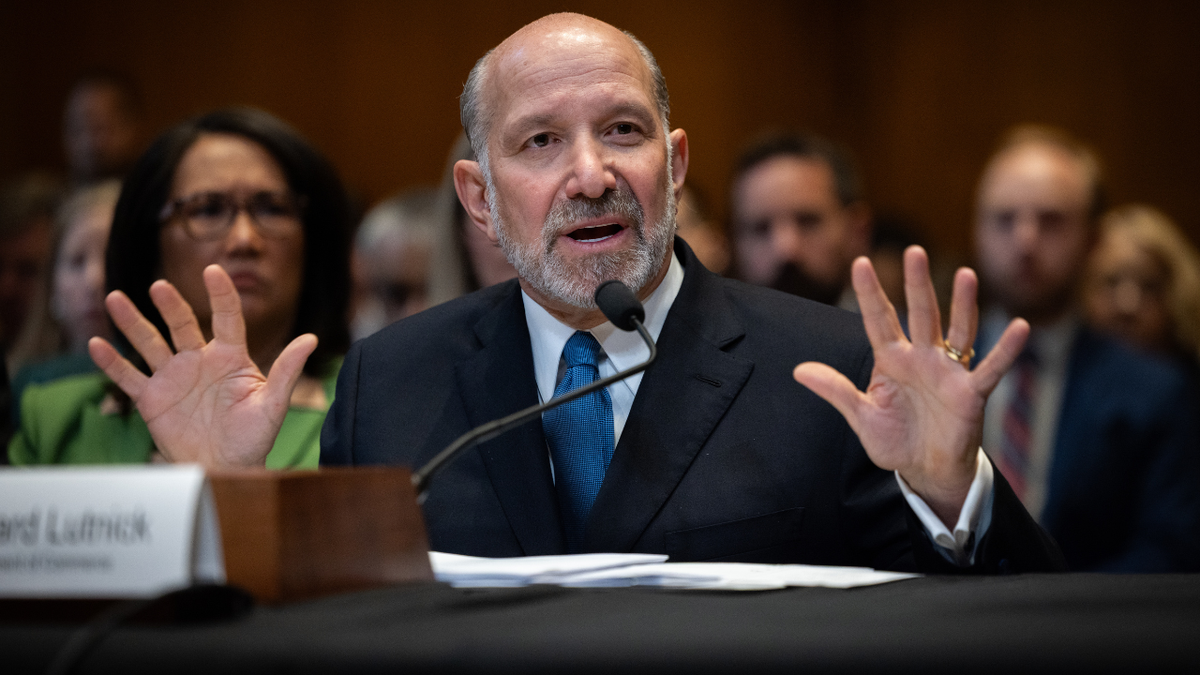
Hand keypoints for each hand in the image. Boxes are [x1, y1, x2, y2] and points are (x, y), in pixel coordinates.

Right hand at [88, 264, 316, 467]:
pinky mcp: (152, 399)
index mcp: (230, 357)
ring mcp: (173, 378)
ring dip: (132, 322)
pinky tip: (96, 344)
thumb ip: (287, 371)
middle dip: (170, 305)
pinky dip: (112, 362)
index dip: (221, 295)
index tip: (213, 270)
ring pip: (149, 343)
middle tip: (159, 287)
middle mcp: (199, 361)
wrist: (227, 468)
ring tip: (115, 298)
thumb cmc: (254, 438)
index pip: (226, 318)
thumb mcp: (273, 405)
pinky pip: (129, 377)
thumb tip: (311, 340)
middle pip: (182, 325)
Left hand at [793, 246, 1027, 525]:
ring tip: (966, 274)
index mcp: (891, 360)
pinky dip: (1006, 350)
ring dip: (962, 304)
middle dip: (916, 284)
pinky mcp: (971, 393)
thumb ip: (835, 390)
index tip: (859, 262)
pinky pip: (990, 368)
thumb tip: (798, 370)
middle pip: (920, 314)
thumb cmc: (896, 440)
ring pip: (957, 330)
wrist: (926, 472)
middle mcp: (921, 357)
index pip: (878, 320)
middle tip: (912, 250)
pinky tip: (1019, 327)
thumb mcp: (861, 415)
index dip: (870, 293)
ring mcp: (948, 372)